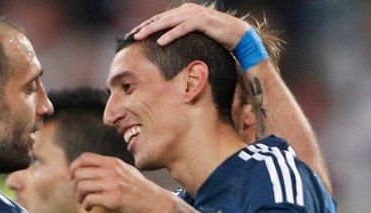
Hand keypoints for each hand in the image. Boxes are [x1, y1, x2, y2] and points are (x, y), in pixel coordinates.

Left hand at [68, 152, 174, 212]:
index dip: (73, 167)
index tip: (72, 177)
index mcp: (113, 162)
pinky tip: (90, 208)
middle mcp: (112, 171)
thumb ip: (109, 167)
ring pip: (81, 186)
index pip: (85, 158)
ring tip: (84, 202)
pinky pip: (89, 199)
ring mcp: (112, 185)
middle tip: (79, 193)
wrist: (158, 202)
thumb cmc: (140, 189)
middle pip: (79, 173)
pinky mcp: (113, 199)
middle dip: (74, 185)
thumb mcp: (126, 170)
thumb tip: (87, 168)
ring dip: (78, 196)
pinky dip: (85, 205)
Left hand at [130, 3, 249, 49]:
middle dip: (145, 27)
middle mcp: (188, 10)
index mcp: (184, 11)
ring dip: (153, 30)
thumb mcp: (195, 34)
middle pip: (161, 18)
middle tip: (131, 35)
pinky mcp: (202, 21)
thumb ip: (182, 33)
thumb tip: (167, 44)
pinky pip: (182, 28)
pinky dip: (171, 35)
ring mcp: (195, 14)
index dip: (146, 25)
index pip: (161, 18)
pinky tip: (160, 42)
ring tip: (140, 37)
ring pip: (168, 22)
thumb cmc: (216, 37)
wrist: (239, 35)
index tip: (133, 34)